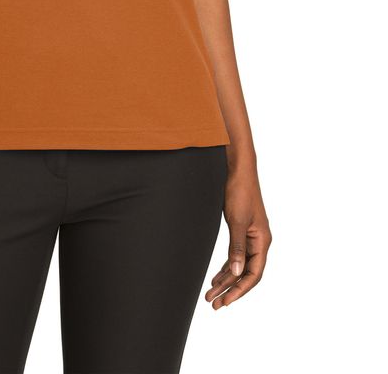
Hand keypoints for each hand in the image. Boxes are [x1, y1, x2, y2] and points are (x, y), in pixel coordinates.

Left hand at [205, 165, 271, 308]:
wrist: (238, 169)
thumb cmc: (240, 192)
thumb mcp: (237, 221)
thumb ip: (237, 248)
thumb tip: (235, 273)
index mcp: (262, 241)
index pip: (254, 274)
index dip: (239, 289)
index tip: (225, 301)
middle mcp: (259, 241)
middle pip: (246, 273)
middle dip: (230, 289)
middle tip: (213, 303)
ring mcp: (251, 236)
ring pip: (239, 265)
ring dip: (225, 280)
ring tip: (210, 293)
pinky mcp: (242, 230)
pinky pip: (235, 255)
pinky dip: (225, 267)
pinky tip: (216, 276)